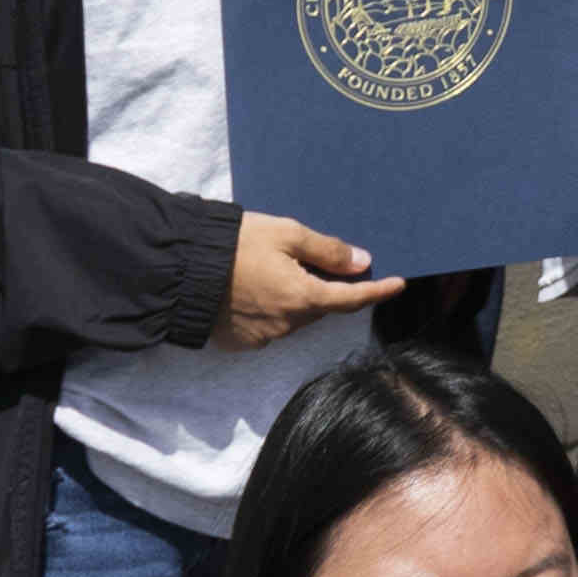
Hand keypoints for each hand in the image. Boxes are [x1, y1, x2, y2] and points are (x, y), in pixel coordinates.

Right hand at [217, 210, 387, 349]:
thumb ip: (328, 250)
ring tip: (274, 270)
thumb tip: (363, 263)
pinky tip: (253, 289)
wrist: (179, 268)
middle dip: (327, 287)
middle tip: (317, 262)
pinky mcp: (241, 342)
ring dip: (297, 298)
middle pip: (321, 306)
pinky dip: (271, 310)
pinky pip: (269, 327)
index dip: (378, 291)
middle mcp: (288, 324)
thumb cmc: (233, 244)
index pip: (352, 299)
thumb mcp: (285, 234)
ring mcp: (264, 337)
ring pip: (296, 317)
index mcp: (303, 297)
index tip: (398, 284)